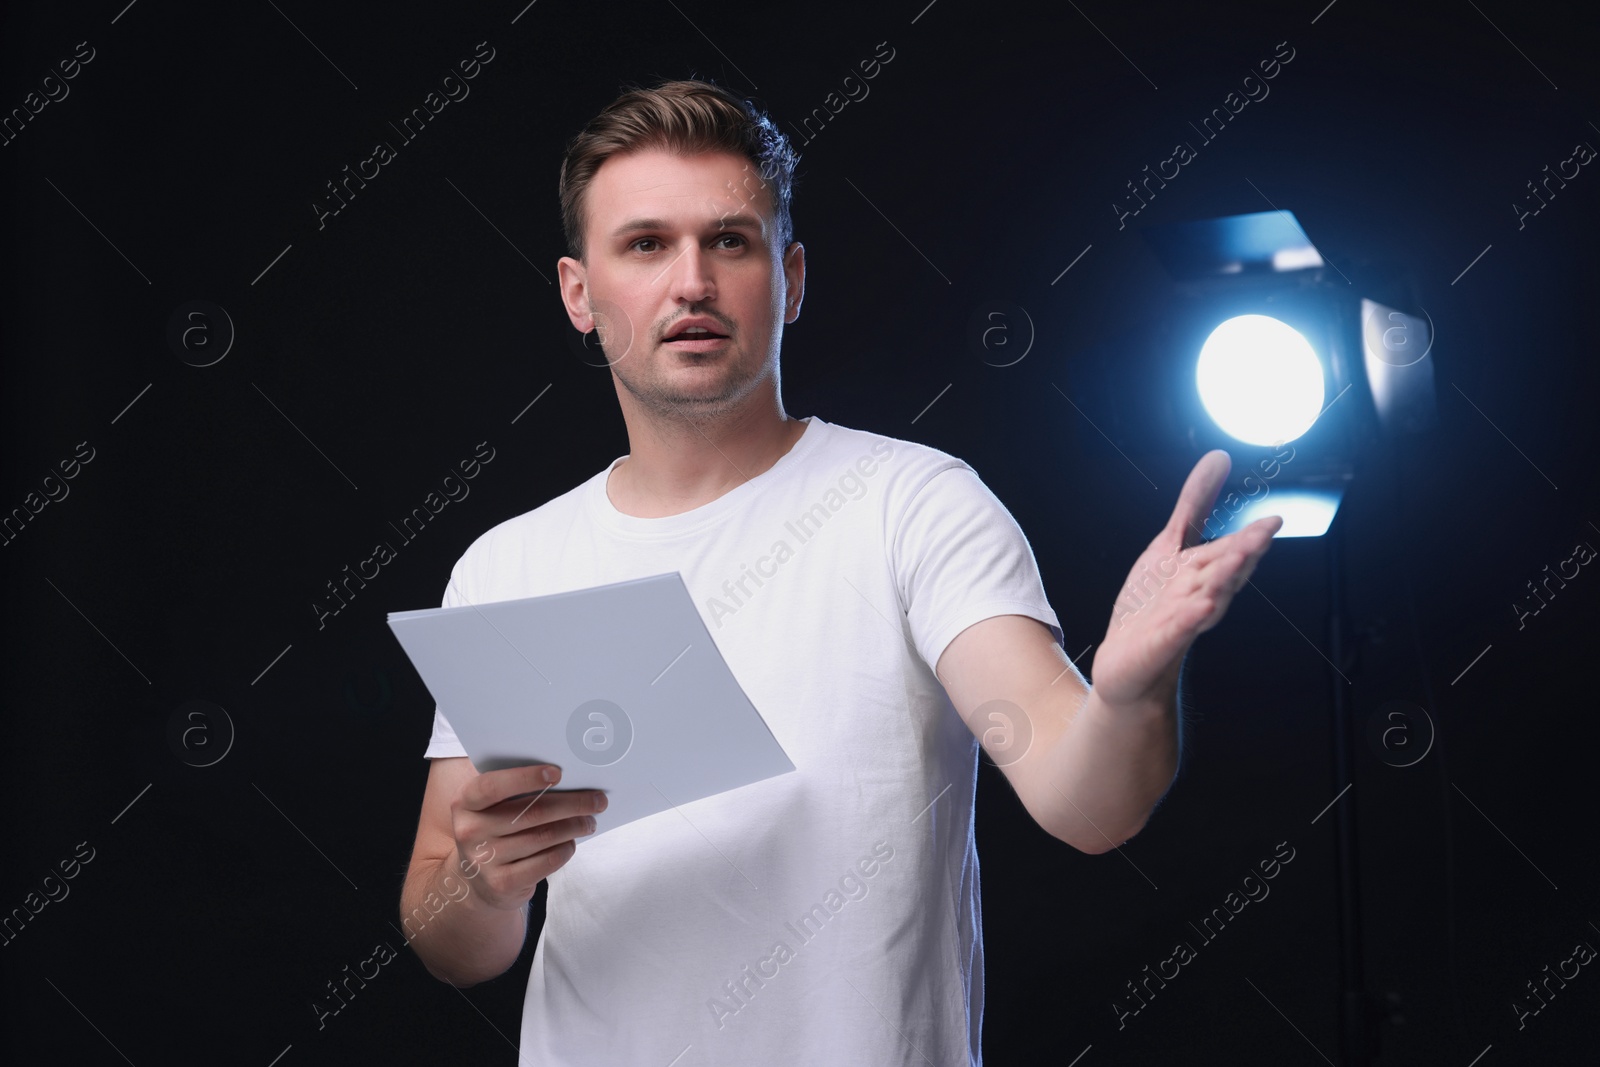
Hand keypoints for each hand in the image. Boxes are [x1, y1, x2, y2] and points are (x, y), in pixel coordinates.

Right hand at [449, 764, 606, 910]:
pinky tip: (571, 843)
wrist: (477, 881)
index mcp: (465, 803)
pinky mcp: (502, 883)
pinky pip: (546, 861)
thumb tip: (567, 777)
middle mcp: (470, 831)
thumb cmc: (495, 831)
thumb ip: (514, 791)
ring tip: (589, 821)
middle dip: (572, 804)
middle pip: (532, 812)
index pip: (492, 786)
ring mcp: (484, 860)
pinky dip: (566, 849)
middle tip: (598, 800)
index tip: (558, 773)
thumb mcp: (491, 809)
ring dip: (575, 826)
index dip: (525, 777)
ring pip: (544, 836)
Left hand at [1091, 449, 1281, 708]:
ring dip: (1223, 580)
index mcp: (1205, 572)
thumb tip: (1220, 458)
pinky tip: (1200, 608)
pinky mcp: (1159, 644)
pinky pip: (1177, 631)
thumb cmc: (1153, 603)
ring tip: (1238, 560)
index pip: (1232, 552)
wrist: (1128, 661)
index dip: (1251, 537)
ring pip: (1208, 598)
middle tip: (1264, 534)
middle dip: (1244, 553)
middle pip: (1226, 572)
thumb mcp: (1169, 544)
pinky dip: (1187, 620)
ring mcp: (1181, 621)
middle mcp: (1200, 595)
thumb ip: (1195, 504)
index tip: (1273, 520)